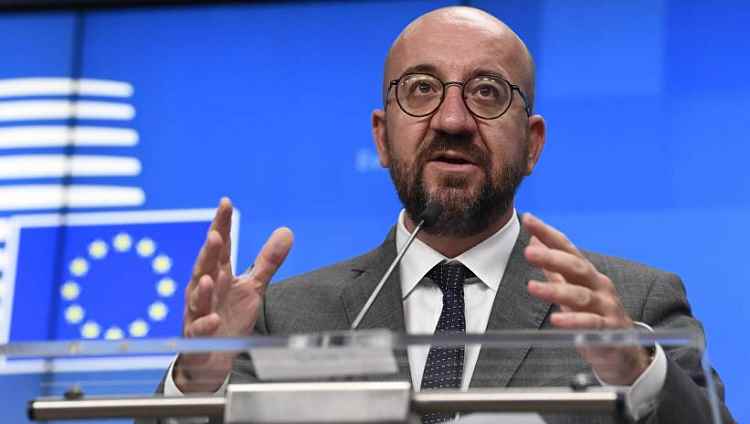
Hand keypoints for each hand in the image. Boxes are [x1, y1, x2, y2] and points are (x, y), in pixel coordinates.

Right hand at [174, 197, 293, 391]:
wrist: (211, 356)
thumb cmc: (229, 316)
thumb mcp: (252, 287)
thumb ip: (267, 261)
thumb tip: (286, 231)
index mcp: (218, 274)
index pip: (220, 246)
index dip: (221, 225)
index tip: (225, 203)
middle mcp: (205, 290)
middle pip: (205, 267)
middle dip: (208, 253)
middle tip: (214, 236)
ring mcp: (198, 313)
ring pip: (198, 299)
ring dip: (203, 290)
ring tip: (210, 278)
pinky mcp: (198, 337)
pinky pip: (199, 330)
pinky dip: (205, 325)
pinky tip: (214, 320)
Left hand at [522, 213, 650, 384]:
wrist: (623, 350)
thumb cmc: (593, 315)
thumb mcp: (572, 289)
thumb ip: (553, 269)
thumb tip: (534, 242)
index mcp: (587, 274)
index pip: (567, 249)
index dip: (549, 234)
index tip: (529, 220)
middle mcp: (598, 286)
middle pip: (576, 267)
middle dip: (552, 258)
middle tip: (528, 252)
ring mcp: (606, 307)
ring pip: (580, 295)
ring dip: (555, 290)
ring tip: (532, 287)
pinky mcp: (609, 330)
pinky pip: (591, 324)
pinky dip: (574, 321)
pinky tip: (556, 319)